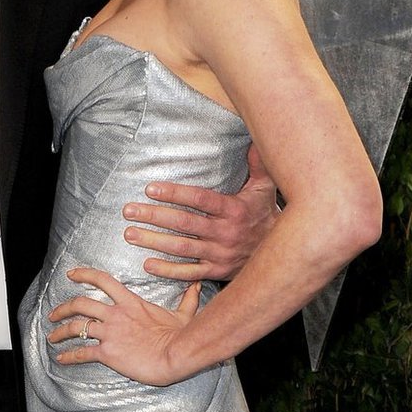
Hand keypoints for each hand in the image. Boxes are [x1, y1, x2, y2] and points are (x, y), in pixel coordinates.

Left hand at [48, 270, 201, 385]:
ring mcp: (110, 333)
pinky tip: (61, 358)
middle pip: (80, 304)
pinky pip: (82, 352)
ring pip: (76, 327)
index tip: (71, 274)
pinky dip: (68, 356)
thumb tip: (197, 286)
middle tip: (54, 314)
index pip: (102, 281)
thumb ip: (188, 298)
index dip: (84, 275)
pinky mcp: (108, 352)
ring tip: (52, 336)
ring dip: (60, 331)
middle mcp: (116, 314)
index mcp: (130, 302)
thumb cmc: (181, 335)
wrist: (176, 354)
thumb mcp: (184, 313)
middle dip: (63, 308)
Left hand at [122, 144, 279, 280]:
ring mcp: (219, 255)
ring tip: (130, 234)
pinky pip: (189, 273)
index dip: (175, 194)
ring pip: (182, 248)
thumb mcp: (265, 188)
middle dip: (154, 216)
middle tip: (129, 210)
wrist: (283, 252)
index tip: (150, 189)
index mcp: (233, 210)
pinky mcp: (217, 272)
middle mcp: (225, 233)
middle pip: (184, 223)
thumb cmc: (266, 214)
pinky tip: (147, 264)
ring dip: (154, 241)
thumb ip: (257, 163)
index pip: (199, 199)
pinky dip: (167, 270)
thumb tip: (254, 138)